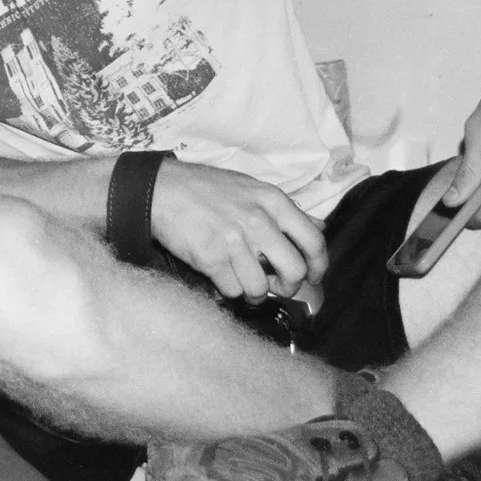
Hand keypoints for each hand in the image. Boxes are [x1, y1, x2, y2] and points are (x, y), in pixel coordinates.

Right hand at [148, 158, 327, 302]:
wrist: (161, 189)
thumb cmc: (206, 188)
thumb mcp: (251, 188)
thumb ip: (285, 210)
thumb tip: (318, 227)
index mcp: (272, 201)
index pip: (314, 240)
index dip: (318, 266)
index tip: (313, 277)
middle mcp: (258, 220)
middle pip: (295, 271)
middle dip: (288, 287)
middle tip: (276, 285)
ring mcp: (234, 240)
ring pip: (261, 287)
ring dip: (253, 292)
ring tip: (243, 281)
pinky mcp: (210, 257)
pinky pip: (232, 290)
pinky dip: (228, 288)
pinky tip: (221, 274)